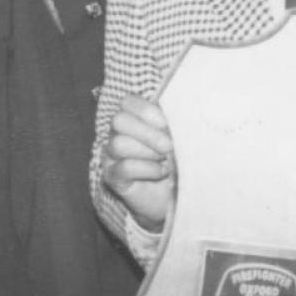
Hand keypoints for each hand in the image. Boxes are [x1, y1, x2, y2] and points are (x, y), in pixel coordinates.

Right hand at [101, 94, 175, 231]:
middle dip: (148, 133)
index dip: (146, 110)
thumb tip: (183, 113)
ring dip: (148, 151)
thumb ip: (176, 122)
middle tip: (169, 145)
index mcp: (135, 117)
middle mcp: (118, 133)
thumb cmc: (179, 159)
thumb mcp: (181, 137)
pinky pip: (124, 167)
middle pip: (119, 120)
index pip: (127, 101)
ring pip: (118, 144)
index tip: (166, 123)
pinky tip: (162, 172)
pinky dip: (147, 169)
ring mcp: (112, 156)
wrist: (176, 194)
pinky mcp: (112, 177)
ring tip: (165, 159)